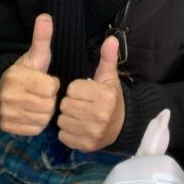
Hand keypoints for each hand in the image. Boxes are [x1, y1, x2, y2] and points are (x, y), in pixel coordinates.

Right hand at [0, 14, 59, 134]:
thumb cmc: (27, 72)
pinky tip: (33, 113)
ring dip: (45, 112)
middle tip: (42, 94)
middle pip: (48, 105)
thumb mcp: (36, 55)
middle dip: (50, 99)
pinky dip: (37, 123)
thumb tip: (45, 16)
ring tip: (38, 102)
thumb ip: (42, 38)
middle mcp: (8, 95)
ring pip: (43, 119)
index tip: (47, 81)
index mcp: (17, 76)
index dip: (53, 84)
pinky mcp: (7, 126)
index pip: (51, 88)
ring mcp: (6, 112)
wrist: (3, 90)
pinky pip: (35, 129)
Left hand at [58, 35, 124, 150]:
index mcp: (105, 96)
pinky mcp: (87, 145)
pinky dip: (67, 132)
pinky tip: (77, 128)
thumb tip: (112, 38)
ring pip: (62, 121)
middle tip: (80, 105)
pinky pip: (63, 136)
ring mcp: (94, 132)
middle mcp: (100, 115)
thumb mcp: (109, 77)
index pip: (72, 89)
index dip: (75, 89)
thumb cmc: (110, 98)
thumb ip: (107, 58)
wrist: (121, 126)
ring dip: (67, 118)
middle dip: (70, 103)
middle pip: (65, 105)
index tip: (84, 93)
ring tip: (78, 116)